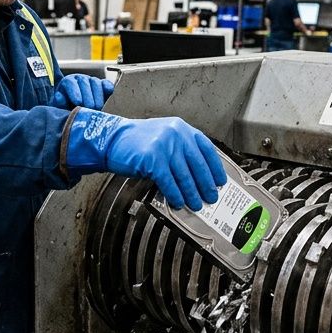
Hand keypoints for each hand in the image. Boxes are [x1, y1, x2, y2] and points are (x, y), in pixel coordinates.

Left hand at [51, 73, 114, 110]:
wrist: (76, 109)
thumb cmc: (67, 108)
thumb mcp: (60, 107)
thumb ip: (59, 102)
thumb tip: (59, 97)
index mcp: (68, 82)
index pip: (70, 82)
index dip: (74, 92)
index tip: (78, 102)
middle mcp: (80, 79)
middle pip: (84, 82)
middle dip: (87, 96)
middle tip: (89, 108)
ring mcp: (92, 81)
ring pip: (95, 82)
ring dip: (97, 96)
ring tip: (97, 108)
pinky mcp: (103, 85)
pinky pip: (106, 83)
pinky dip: (108, 87)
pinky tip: (109, 93)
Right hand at [65, 110, 225, 209]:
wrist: (111, 139)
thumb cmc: (136, 142)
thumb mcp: (163, 137)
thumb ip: (180, 150)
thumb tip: (196, 176)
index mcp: (182, 128)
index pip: (206, 149)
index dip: (215, 168)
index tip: (220, 181)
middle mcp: (176, 134)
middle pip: (198, 165)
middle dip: (206, 185)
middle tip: (211, 197)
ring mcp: (164, 146)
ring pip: (185, 176)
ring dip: (191, 194)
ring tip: (196, 204)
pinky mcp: (153, 159)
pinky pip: (169, 182)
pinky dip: (175, 194)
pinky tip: (178, 202)